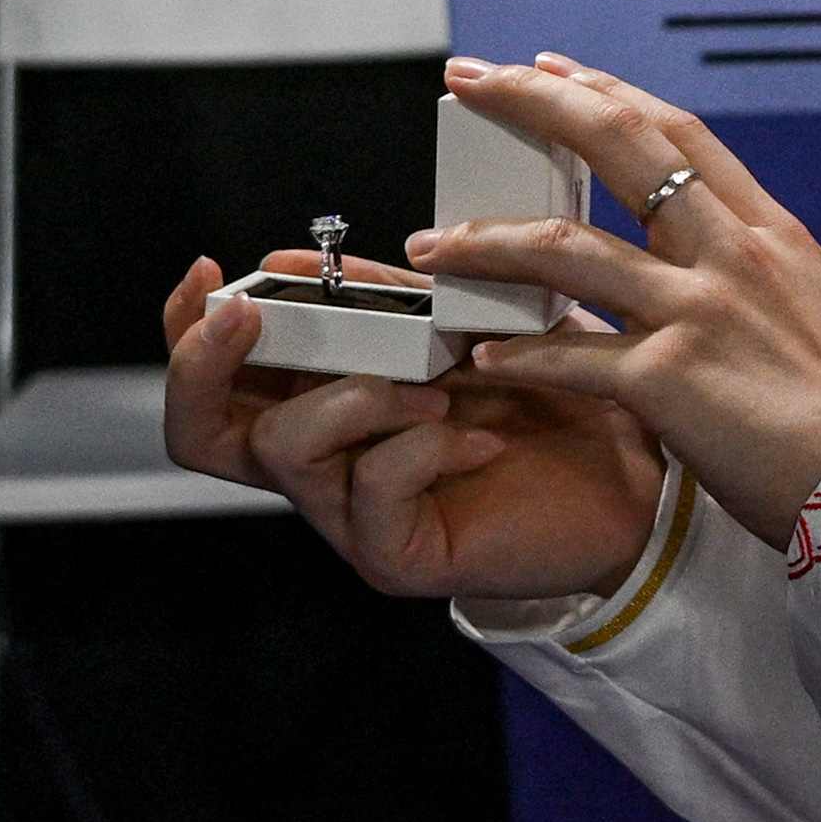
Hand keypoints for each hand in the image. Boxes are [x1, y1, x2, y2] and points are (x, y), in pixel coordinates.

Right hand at [158, 257, 669, 603]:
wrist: (633, 471)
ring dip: (353, 393)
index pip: (212, 382)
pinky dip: (425, 444)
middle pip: (199, 432)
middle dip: (203, 364)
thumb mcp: (453, 323)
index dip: (187, 329)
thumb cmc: (547, 394)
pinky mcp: (398, 556)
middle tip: (249, 317)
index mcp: (318, 403)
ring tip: (433, 381)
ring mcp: (351, 516)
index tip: (214, 272)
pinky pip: (372, 489)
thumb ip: (376, 301)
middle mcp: (320, 463)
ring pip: (285, 448)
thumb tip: (289, 265)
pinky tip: (483, 434)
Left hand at [415, 58, 820, 548]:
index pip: (677, 131)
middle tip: (467, 81)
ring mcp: (700, 312)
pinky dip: (517, 352)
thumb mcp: (811, 315)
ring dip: (487, 240)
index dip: (605, 90)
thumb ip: (751, 280)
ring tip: (434, 244)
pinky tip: (480, 353)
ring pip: (565, 247)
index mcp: (769, 235)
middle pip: (617, 145)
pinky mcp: (669, 381)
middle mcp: (733, 255)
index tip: (548, 66)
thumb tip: (701, 271)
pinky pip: (567, 355)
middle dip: (532, 103)